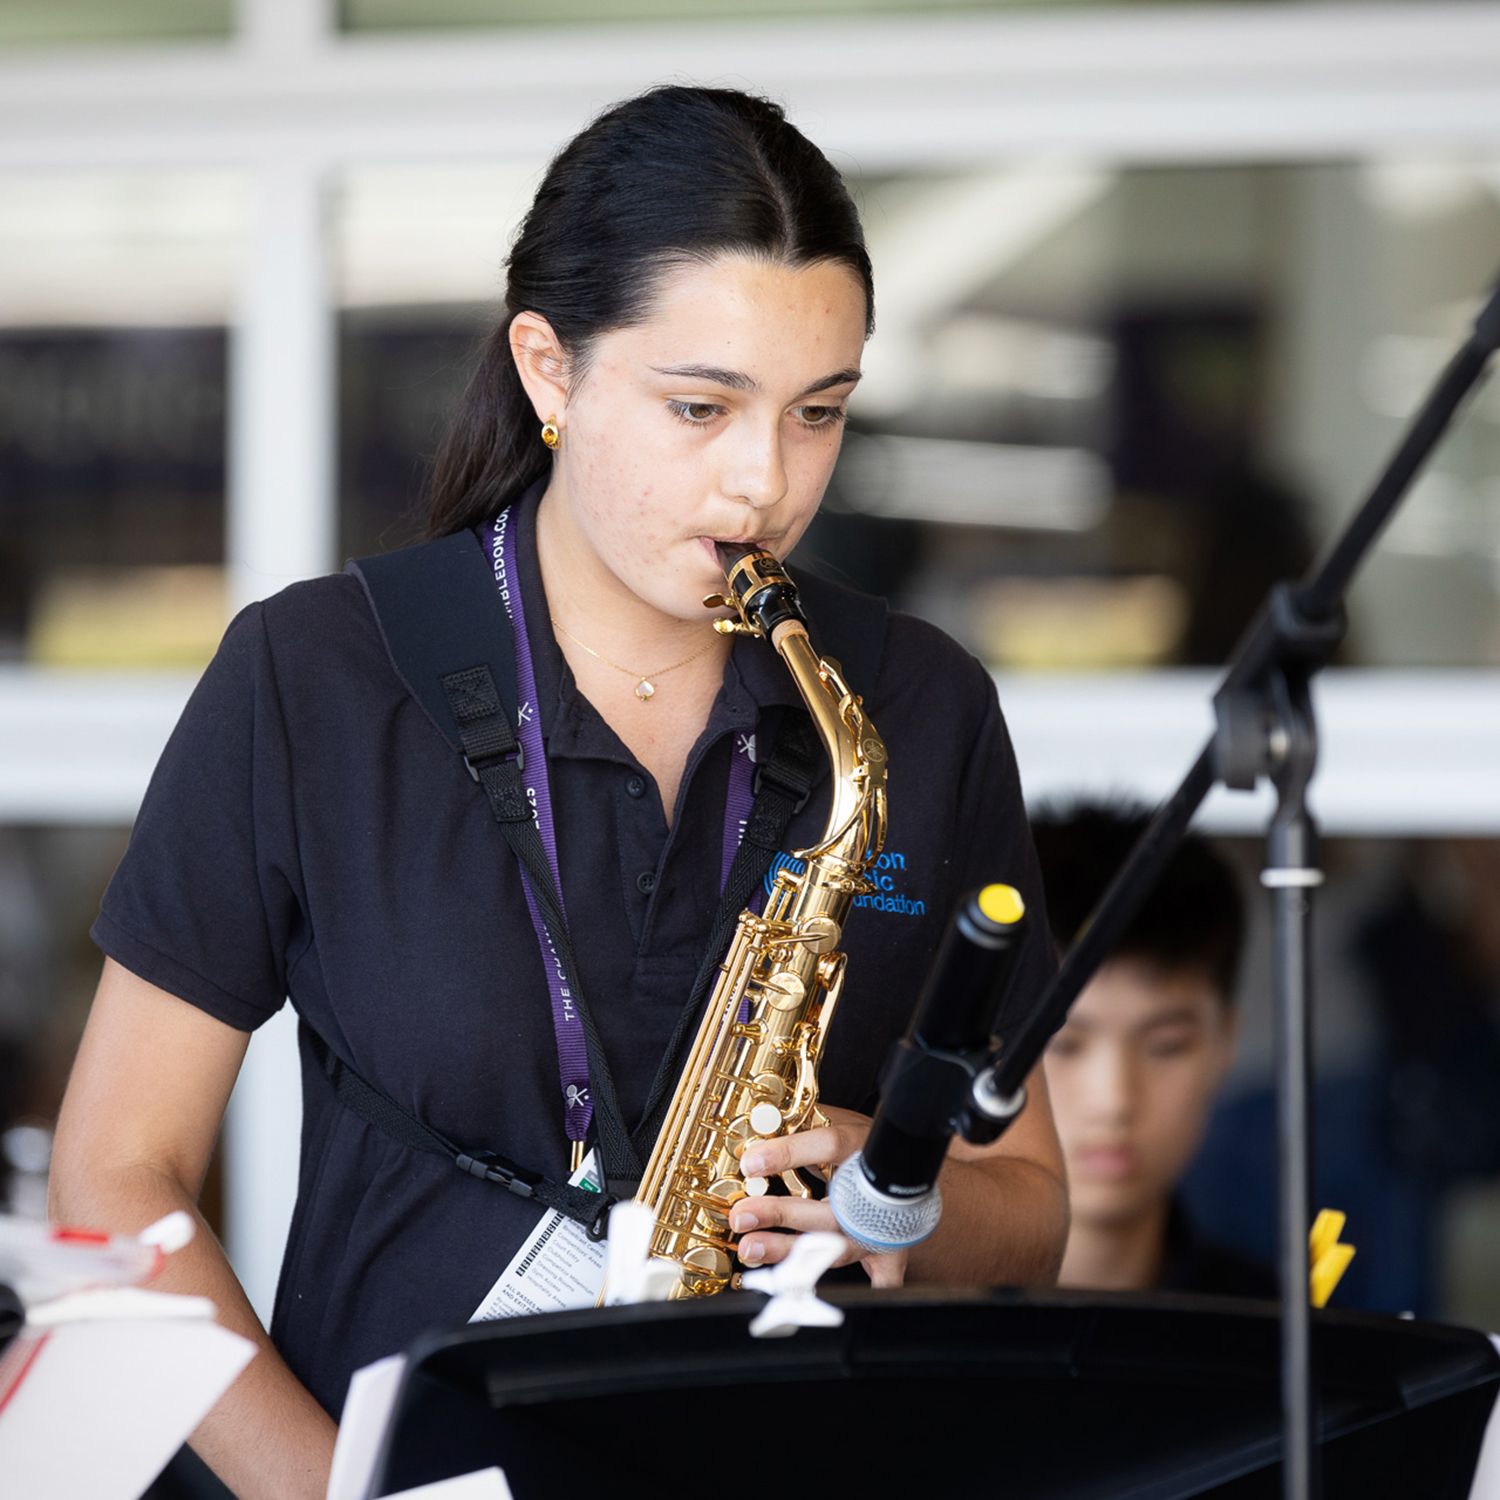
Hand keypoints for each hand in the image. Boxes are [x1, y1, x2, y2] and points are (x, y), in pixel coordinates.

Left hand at [730, 1104, 907, 1289]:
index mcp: (860, 1149)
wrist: (916, 1170)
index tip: (751, 1162)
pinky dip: (867, 1289)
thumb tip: (765, 1112)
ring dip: (790, 1250)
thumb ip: (809, 1117)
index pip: (826, 1146)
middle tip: (740, 1215)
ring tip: (750, 1248)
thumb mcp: (843, 1119)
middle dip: (779, 1213)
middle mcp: (869, 1192)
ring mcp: (877, 1228)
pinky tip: (836, 1297)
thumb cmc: (869, 1146)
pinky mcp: (887, 1251)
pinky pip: (882, 1277)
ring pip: (834, 1246)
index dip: (788, 1153)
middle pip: (825, 1208)